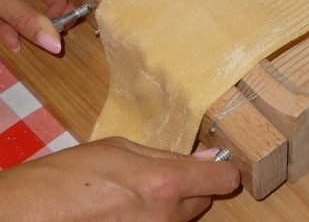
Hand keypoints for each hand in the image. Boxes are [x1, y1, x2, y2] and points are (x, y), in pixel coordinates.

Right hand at [0, 137, 239, 221]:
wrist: (29, 214)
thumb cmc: (70, 176)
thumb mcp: (121, 149)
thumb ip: (169, 156)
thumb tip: (208, 157)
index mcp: (166, 183)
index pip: (223, 179)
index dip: (221, 170)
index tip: (215, 166)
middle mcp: (167, 216)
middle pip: (203, 201)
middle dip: (190, 188)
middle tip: (158, 178)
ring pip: (182, 219)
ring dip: (170, 207)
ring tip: (133, 197)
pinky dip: (153, 221)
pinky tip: (125, 213)